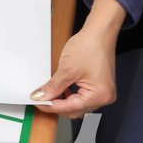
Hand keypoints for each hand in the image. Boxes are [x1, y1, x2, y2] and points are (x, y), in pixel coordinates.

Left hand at [29, 0, 125, 118]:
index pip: (71, 107)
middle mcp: (105, 97)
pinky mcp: (100, 86)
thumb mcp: (66, 70)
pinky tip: (62, 89)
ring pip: (79, 104)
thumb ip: (53, 86)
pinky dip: (71, 95)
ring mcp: (104, 92)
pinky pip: (83, 96)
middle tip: (41, 98)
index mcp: (99, 95)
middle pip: (76, 109)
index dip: (52, 106)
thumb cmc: (88, 47)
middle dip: (58, 104)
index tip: (38, 103)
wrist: (98, 33)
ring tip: (50, 92)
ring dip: (64, 100)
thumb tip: (41, 96)